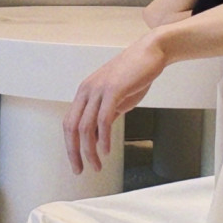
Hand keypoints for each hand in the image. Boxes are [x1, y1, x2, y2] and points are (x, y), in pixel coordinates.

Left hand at [63, 35, 166, 173]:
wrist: (152, 52)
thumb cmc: (137, 73)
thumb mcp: (119, 96)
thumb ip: (108, 112)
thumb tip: (101, 133)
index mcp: (85, 92)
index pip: (70, 123)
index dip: (71, 145)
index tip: (77, 162)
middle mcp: (87, 90)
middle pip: (71, 127)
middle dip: (74, 152)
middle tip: (81, 170)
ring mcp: (99, 90)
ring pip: (85, 127)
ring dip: (89, 150)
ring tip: (96, 165)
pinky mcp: (113, 90)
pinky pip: (103, 120)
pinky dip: (103, 138)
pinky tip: (106, 150)